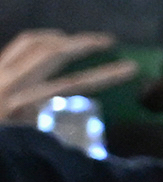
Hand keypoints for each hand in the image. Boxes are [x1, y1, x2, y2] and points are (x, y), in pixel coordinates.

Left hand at [0, 29, 135, 125]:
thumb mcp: (16, 144)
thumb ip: (40, 129)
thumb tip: (71, 130)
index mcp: (16, 102)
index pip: (70, 84)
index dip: (103, 75)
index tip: (131, 68)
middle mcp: (7, 81)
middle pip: (52, 52)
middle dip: (84, 43)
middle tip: (108, 41)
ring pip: (34, 42)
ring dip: (60, 38)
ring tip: (78, 41)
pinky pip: (19, 45)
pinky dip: (39, 40)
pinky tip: (48, 45)